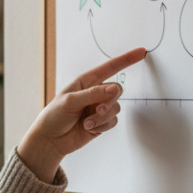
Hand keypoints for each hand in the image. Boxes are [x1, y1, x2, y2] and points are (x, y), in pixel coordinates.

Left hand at [17, 47, 147, 181]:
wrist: (51, 140)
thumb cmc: (54, 116)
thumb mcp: (70, 101)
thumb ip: (93, 94)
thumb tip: (114, 88)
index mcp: (86, 82)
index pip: (110, 67)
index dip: (126, 59)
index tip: (142, 52)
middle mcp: (95, 93)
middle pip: (116, 90)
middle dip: (109, 101)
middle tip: (96, 110)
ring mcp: (99, 108)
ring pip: (116, 108)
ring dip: (102, 117)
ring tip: (86, 123)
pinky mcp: (102, 122)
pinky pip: (113, 121)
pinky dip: (102, 126)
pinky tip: (88, 128)